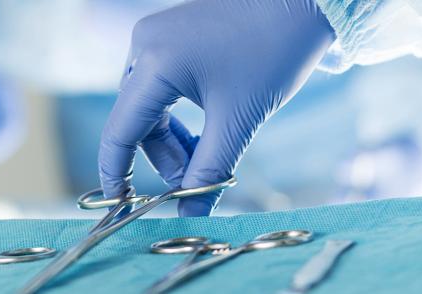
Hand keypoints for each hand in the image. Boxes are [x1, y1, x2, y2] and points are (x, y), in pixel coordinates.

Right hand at [98, 0, 335, 215]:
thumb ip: (210, 173)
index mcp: (155, 62)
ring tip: (206, 154)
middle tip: (194, 182)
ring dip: (172, 137)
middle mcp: (145, 44)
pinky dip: (178, 114)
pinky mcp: (170, 36)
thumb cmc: (275, 51)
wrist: (304, 1)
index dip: (117, 172)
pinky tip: (205, 128)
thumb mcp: (240, 120)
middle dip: (164, 155)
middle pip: (136, 120)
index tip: (122, 205)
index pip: (121, 130)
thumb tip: (189, 217)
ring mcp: (155, 37)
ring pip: (148, 105)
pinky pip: (159, 86)